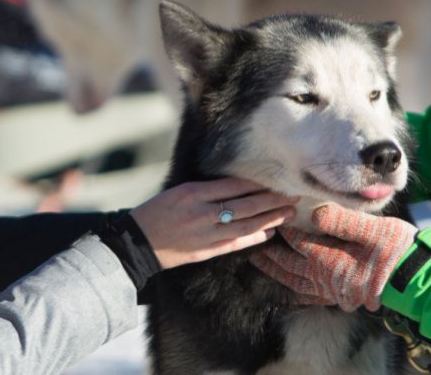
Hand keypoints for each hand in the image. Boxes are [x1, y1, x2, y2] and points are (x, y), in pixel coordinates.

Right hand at [130, 178, 297, 268]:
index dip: (258, 184)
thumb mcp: (179, 191)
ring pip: (245, 225)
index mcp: (193, 193)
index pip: (233, 186)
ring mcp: (204, 234)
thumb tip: (238, 184)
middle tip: (293, 195)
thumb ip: (206, 188)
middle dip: (272, 200)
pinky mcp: (205, 251)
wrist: (136, 243)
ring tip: (288, 212)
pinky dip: (254, 237)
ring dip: (269, 218)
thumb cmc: (157, 211)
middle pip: (245, 205)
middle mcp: (201, 213)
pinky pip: (235, 243)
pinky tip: (270, 231)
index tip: (277, 180)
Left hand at [250, 203, 416, 311]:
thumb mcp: (371, 229)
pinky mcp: (343, 298)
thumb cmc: (397, 250)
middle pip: (289, 266)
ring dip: (276, 273)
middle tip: (254, 244)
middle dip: (270, 254)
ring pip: (295, 283)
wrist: (418, 279)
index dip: (285, 229)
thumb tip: (314, 214)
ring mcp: (333, 292)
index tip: (275, 216)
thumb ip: (341, 221)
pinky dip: (295, 293)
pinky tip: (289, 291)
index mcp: (330, 260)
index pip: (297, 243)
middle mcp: (326, 279)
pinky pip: (311, 298)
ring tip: (261, 264)